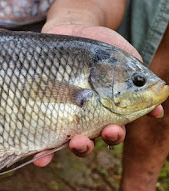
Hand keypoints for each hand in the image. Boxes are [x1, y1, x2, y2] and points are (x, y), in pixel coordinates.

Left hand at [33, 22, 164, 166]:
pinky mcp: (42, 106)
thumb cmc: (102, 47)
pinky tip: (39, 156)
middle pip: (86, 140)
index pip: (110, 129)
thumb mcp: (125, 60)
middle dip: (85, 145)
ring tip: (63, 143)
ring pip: (63, 139)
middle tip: (82, 140)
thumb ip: (139, 82)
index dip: (112, 134)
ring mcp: (61, 113)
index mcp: (103, 110)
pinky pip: (39, 129)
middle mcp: (82, 116)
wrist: (74, 29)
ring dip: (62, 147)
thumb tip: (157, 110)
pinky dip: (40, 148)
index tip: (112, 129)